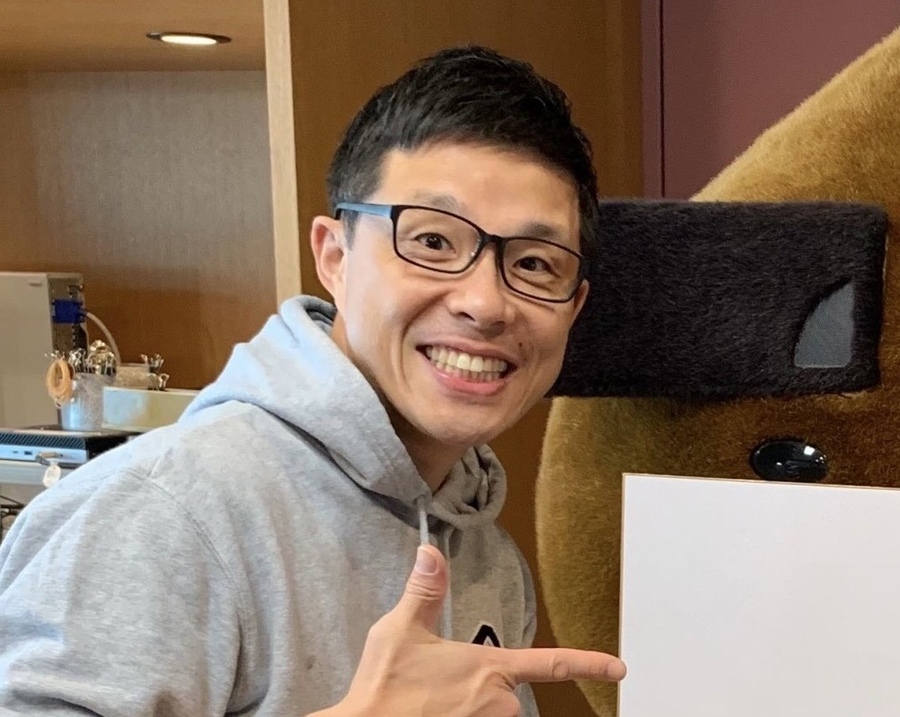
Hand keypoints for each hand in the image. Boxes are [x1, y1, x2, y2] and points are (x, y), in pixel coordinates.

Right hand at [318, 544, 625, 716]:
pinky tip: (435, 714)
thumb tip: (430, 552)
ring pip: (492, 714)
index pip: (552, 663)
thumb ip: (424, 592)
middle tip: (435, 690)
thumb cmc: (383, 689)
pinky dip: (464, 716)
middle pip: (506, 692)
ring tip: (429, 706)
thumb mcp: (400, 630)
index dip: (589, 664)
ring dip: (469, 709)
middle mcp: (498, 703)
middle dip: (479, 688)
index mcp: (489, 668)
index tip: (618, 668)